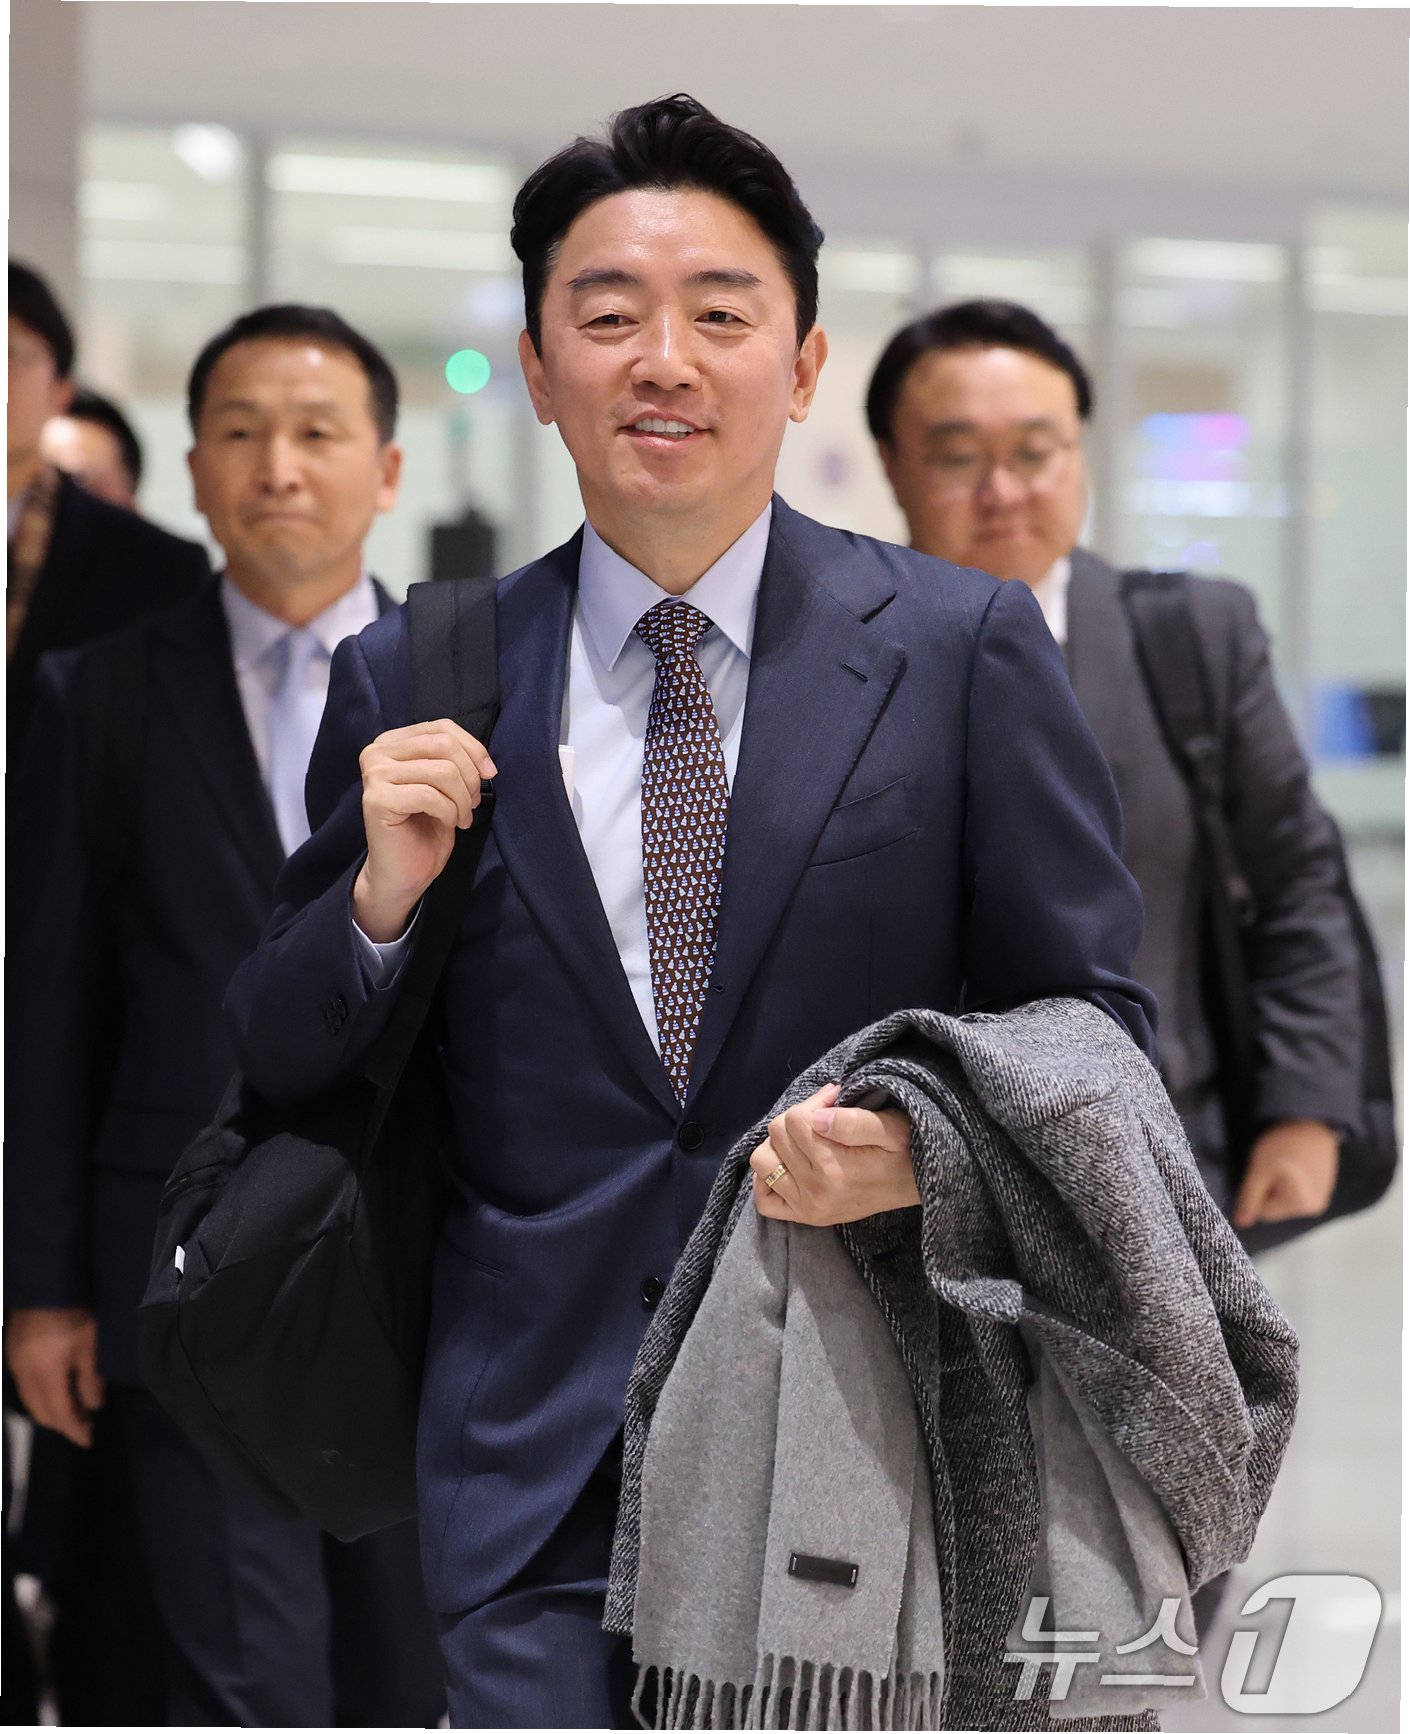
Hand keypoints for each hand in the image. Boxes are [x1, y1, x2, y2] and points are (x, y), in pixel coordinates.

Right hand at [6, 1308, 103, 1447]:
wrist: (47, 1280)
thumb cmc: (75, 1309)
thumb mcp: (91, 1342)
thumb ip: (91, 1377)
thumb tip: (93, 1407)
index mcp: (44, 1371)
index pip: (59, 1413)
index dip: (74, 1430)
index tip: (89, 1440)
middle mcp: (24, 1371)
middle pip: (40, 1411)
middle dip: (63, 1424)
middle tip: (86, 1426)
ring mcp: (15, 1362)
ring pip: (30, 1401)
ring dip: (51, 1411)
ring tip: (77, 1410)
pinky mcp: (13, 1352)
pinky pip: (25, 1386)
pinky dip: (42, 1396)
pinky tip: (59, 1390)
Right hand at [352, 720, 496, 941]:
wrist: (403, 873)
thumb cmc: (425, 829)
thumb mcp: (446, 785)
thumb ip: (454, 760)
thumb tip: (483, 759)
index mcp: (393, 742)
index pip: (442, 727)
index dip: (473, 748)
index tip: (489, 774)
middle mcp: (377, 752)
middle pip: (444, 744)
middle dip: (469, 776)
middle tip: (472, 804)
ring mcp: (374, 774)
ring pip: (441, 771)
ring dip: (461, 799)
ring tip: (461, 818)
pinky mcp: (377, 799)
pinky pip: (430, 795)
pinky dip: (449, 812)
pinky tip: (447, 824)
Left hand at [749, 1083, 919, 1225]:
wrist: (919, 1185)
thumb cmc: (904, 1151)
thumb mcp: (891, 1128)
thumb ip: (855, 1121)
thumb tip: (816, 1118)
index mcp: (834, 1167)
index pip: (794, 1119)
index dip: (813, 1104)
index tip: (834, 1103)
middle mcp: (815, 1190)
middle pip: (777, 1135)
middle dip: (797, 1119)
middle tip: (823, 1119)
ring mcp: (808, 1206)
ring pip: (762, 1161)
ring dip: (778, 1145)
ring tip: (805, 1140)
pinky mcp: (806, 1217)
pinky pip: (765, 1201)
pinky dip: (767, 1180)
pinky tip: (789, 1166)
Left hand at [1232, 1119, 1340, 1228]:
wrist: (1312, 1120)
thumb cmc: (1284, 1143)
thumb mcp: (1260, 1169)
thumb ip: (1249, 1197)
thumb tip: (1241, 1224)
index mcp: (1302, 1206)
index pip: (1265, 1212)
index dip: (1256, 1193)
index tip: (1261, 1173)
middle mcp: (1316, 1207)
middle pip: (1277, 1207)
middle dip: (1269, 1189)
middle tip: (1272, 1167)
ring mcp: (1323, 1196)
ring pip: (1286, 1197)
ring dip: (1279, 1184)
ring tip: (1283, 1163)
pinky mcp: (1325, 1184)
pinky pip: (1298, 1190)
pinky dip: (1291, 1179)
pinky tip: (1292, 1162)